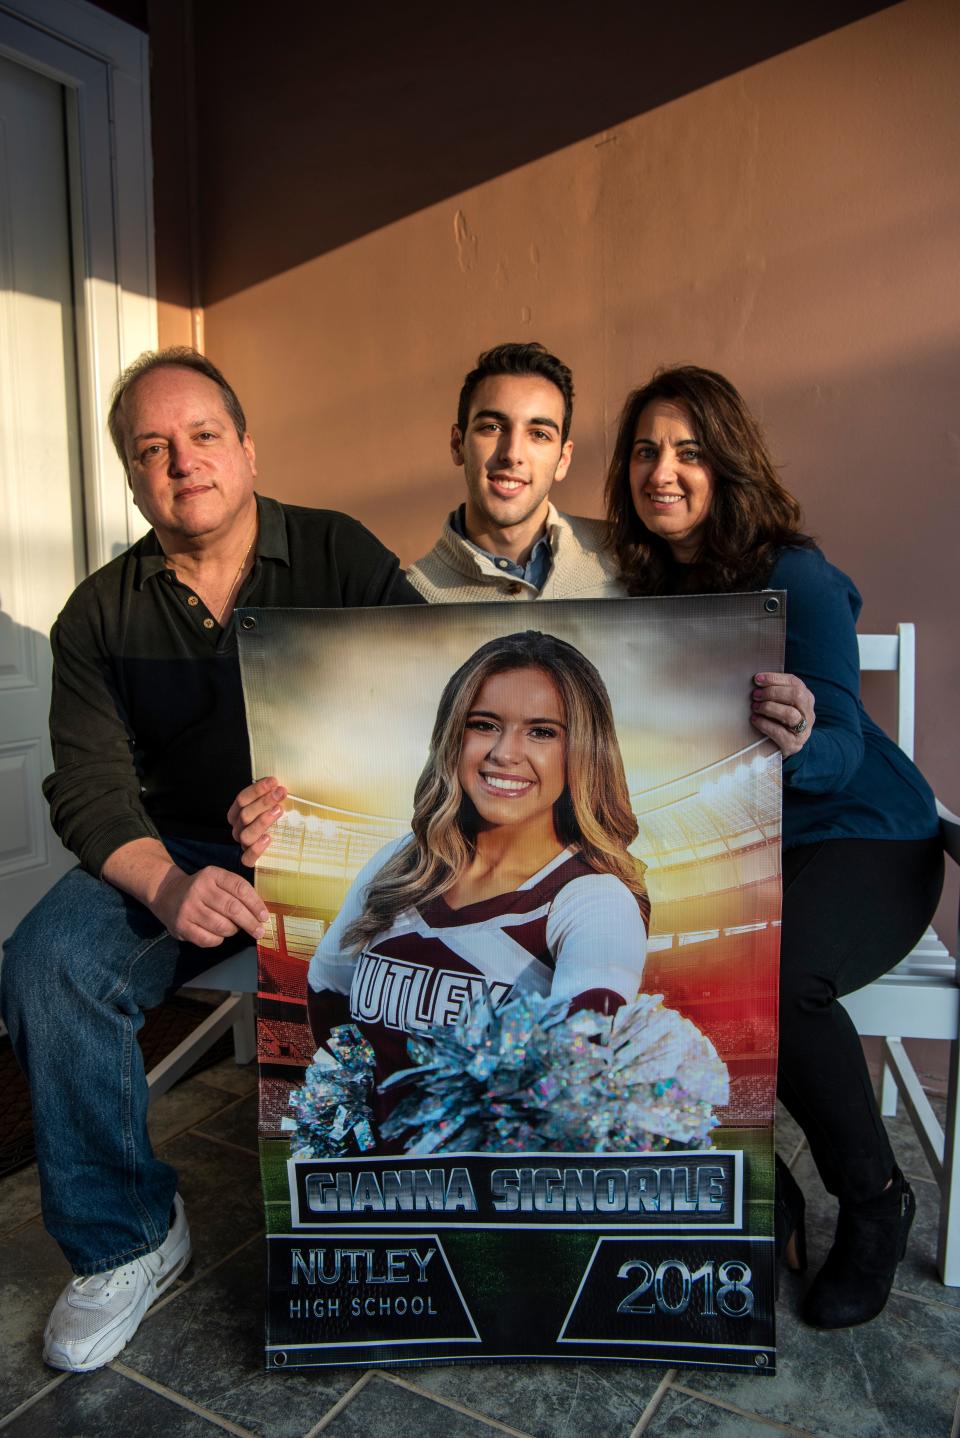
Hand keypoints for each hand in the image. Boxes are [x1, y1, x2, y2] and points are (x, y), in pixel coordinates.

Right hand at [151, 864, 269, 947]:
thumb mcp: (217, 881)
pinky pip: (208, 939)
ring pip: (222, 926)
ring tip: (235, 928)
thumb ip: (237, 891)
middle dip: (250, 922)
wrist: (167, 894)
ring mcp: (188, 908)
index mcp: (211, 875)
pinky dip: (219, 939)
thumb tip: (261, 913)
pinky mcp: (181, 926)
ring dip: (234, 930)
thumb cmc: (201, 890)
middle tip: (259, 931)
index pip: (240, 888)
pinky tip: (219, 934)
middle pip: (232, 909)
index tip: (265, 916)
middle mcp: (198, 890)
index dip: (255, 904)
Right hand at [227, 775, 287, 866]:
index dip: (257, 789)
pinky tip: (268, 838)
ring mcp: (243, 844)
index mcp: (238, 813)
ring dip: (262, 821)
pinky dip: (257, 849)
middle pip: (245, 814)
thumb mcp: (273, 804)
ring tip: (278, 811)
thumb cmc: (276, 820)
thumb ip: (272, 795)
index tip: (273, 782)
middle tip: (280, 793)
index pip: (241, 799)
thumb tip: (281, 783)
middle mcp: (239, 828)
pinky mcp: (250, 859)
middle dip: (264, 802)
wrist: (281, 848)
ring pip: (246, 834)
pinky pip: (247, 858)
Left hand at [751, 672, 815, 757]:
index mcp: (806, 698)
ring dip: (769, 708)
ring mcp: (803, 729)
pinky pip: (780, 732)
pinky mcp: (794, 744)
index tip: (757, 679)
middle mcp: (808, 712)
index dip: (775, 678)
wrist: (789, 746)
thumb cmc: (781, 720)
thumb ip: (775, 692)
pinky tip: (755, 720)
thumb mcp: (783, 704)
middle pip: (796, 695)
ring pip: (790, 714)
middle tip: (755, 695)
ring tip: (755, 707)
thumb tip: (756, 681)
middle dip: (772, 692)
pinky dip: (765, 724)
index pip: (794, 682)